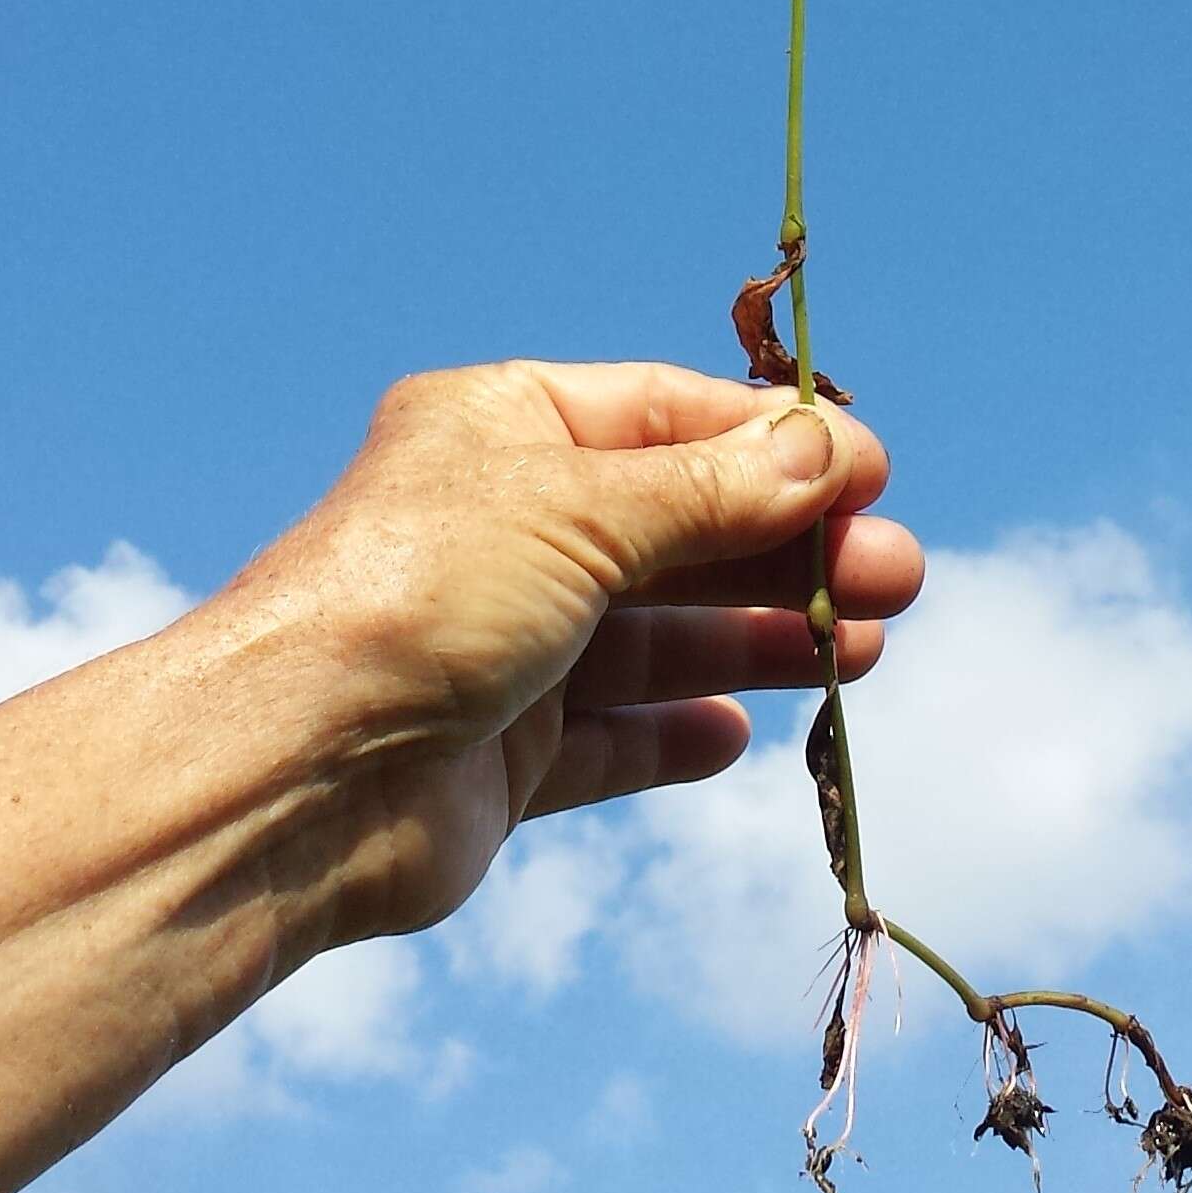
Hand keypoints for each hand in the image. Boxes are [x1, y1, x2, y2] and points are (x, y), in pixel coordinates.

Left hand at [213, 360, 921, 954]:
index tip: (875, 473)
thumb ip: (716, 490)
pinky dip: (679, 730)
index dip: (773, 442)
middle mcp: (503, 527)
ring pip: (661, 632)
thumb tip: (826, 448)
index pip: (667, 417)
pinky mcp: (503, 755)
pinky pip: (613, 736)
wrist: (293, 776)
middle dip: (789, 547)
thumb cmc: (423, 597)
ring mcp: (504, 645)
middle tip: (898, 577)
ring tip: (862, 649)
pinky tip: (743, 732)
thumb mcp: (585, 511)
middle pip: (679, 528)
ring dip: (760, 635)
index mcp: (502, 429)